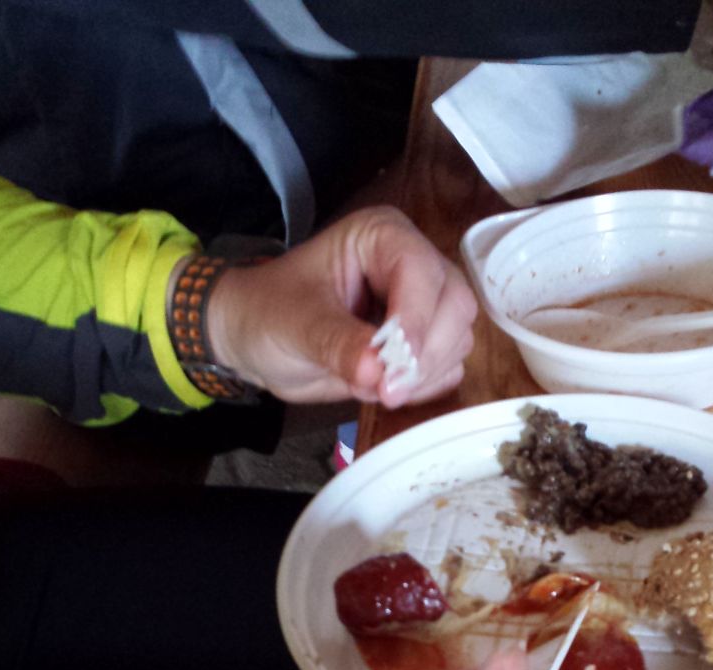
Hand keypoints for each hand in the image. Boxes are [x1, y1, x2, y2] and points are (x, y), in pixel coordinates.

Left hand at [204, 206, 477, 407]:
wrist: (254, 339)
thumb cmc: (269, 313)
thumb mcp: (295, 325)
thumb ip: (338, 345)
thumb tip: (378, 373)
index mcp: (382, 236)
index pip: (421, 270)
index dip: (417, 319)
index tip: (397, 368)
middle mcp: (412, 263)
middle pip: (454, 305)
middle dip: (426, 354)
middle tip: (387, 391)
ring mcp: (423, 303)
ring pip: (457, 338)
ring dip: (425, 373)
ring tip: (376, 389)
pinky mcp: (424, 340)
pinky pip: (448, 365)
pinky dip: (426, 385)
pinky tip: (387, 391)